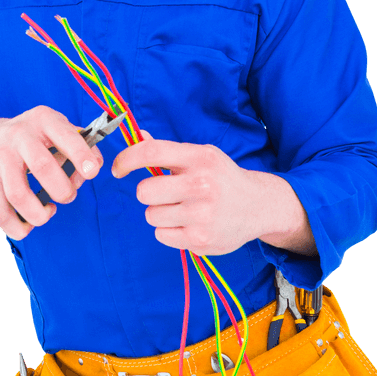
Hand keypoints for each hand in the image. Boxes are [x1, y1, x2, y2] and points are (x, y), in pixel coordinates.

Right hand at [0, 105, 103, 239]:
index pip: (64, 136)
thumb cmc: (33, 137)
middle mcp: (19, 137)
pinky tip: (29, 224)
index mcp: (43, 120)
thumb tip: (95, 166)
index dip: (80, 155)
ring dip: (40, 214)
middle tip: (68, 196)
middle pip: (42, 166)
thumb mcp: (56, 128)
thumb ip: (81, 143)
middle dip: (63, 189)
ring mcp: (0, 160)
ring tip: (49, 211)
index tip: (91, 173)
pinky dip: (18, 228)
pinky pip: (1, 214)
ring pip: (18, 195)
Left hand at [111, 132, 314, 255]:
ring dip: (160, 213)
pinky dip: (169, 231)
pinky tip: (189, 224)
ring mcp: (202, 214)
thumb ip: (168, 151)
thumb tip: (138, 136)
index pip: (151, 152)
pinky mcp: (200, 239)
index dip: (126, 159)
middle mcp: (202, 184)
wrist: (258, 206)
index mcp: (200, 158)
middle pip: (145, 191)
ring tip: (182, 210)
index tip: (118, 169)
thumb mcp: (202, 157)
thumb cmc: (223, 179)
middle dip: (149, 193)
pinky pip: (161, 235)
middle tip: (166, 194)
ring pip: (151, 215)